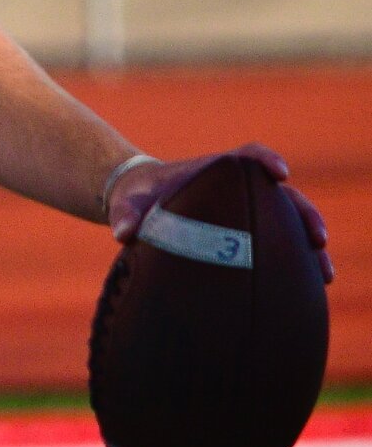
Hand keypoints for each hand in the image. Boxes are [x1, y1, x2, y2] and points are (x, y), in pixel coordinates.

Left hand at [106, 141, 333, 284]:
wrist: (141, 201)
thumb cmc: (137, 197)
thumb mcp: (129, 201)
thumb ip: (125, 213)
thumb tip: (122, 232)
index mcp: (214, 172)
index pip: (248, 157)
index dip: (265, 160)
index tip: (279, 172)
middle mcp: (238, 189)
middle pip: (282, 195)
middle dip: (304, 213)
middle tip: (317, 239)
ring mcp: (246, 211)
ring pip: (288, 222)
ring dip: (308, 244)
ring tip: (323, 274)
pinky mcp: (246, 234)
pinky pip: (279, 244)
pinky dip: (295, 262)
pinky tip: (309, 289)